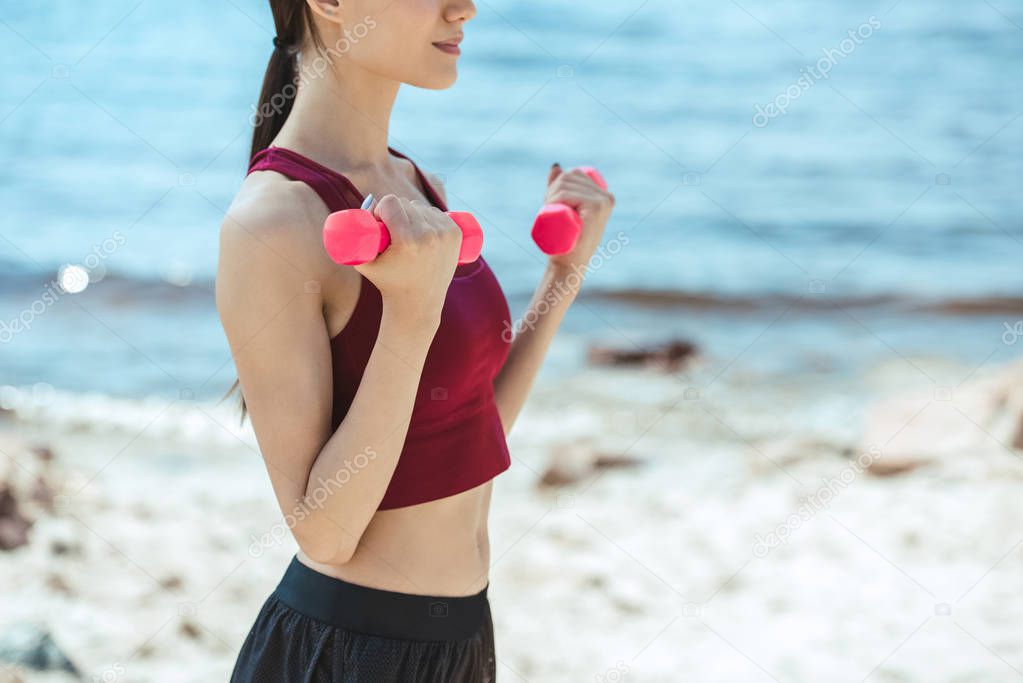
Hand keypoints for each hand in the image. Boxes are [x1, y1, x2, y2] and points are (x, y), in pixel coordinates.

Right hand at [353, 194, 461, 325]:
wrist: (419, 303)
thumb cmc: (386, 281)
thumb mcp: (363, 262)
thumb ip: (353, 236)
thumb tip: (362, 206)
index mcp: (408, 240)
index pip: (392, 202)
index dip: (382, 209)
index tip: (381, 222)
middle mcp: (429, 236)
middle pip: (406, 203)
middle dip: (396, 212)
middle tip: (392, 230)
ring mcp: (445, 235)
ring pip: (421, 207)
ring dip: (412, 215)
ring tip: (407, 234)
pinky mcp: (455, 234)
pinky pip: (437, 212)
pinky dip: (428, 217)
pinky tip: (424, 231)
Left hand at [542, 163, 614, 270]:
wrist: (569, 265)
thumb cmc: (566, 240)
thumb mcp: (563, 207)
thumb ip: (560, 186)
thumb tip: (556, 166)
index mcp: (604, 195)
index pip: (575, 174)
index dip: (557, 183)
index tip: (549, 201)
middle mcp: (607, 197)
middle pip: (570, 177)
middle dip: (552, 189)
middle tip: (546, 208)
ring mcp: (603, 202)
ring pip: (566, 185)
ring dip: (551, 195)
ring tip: (549, 211)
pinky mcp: (597, 209)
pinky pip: (569, 195)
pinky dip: (557, 199)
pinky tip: (554, 207)